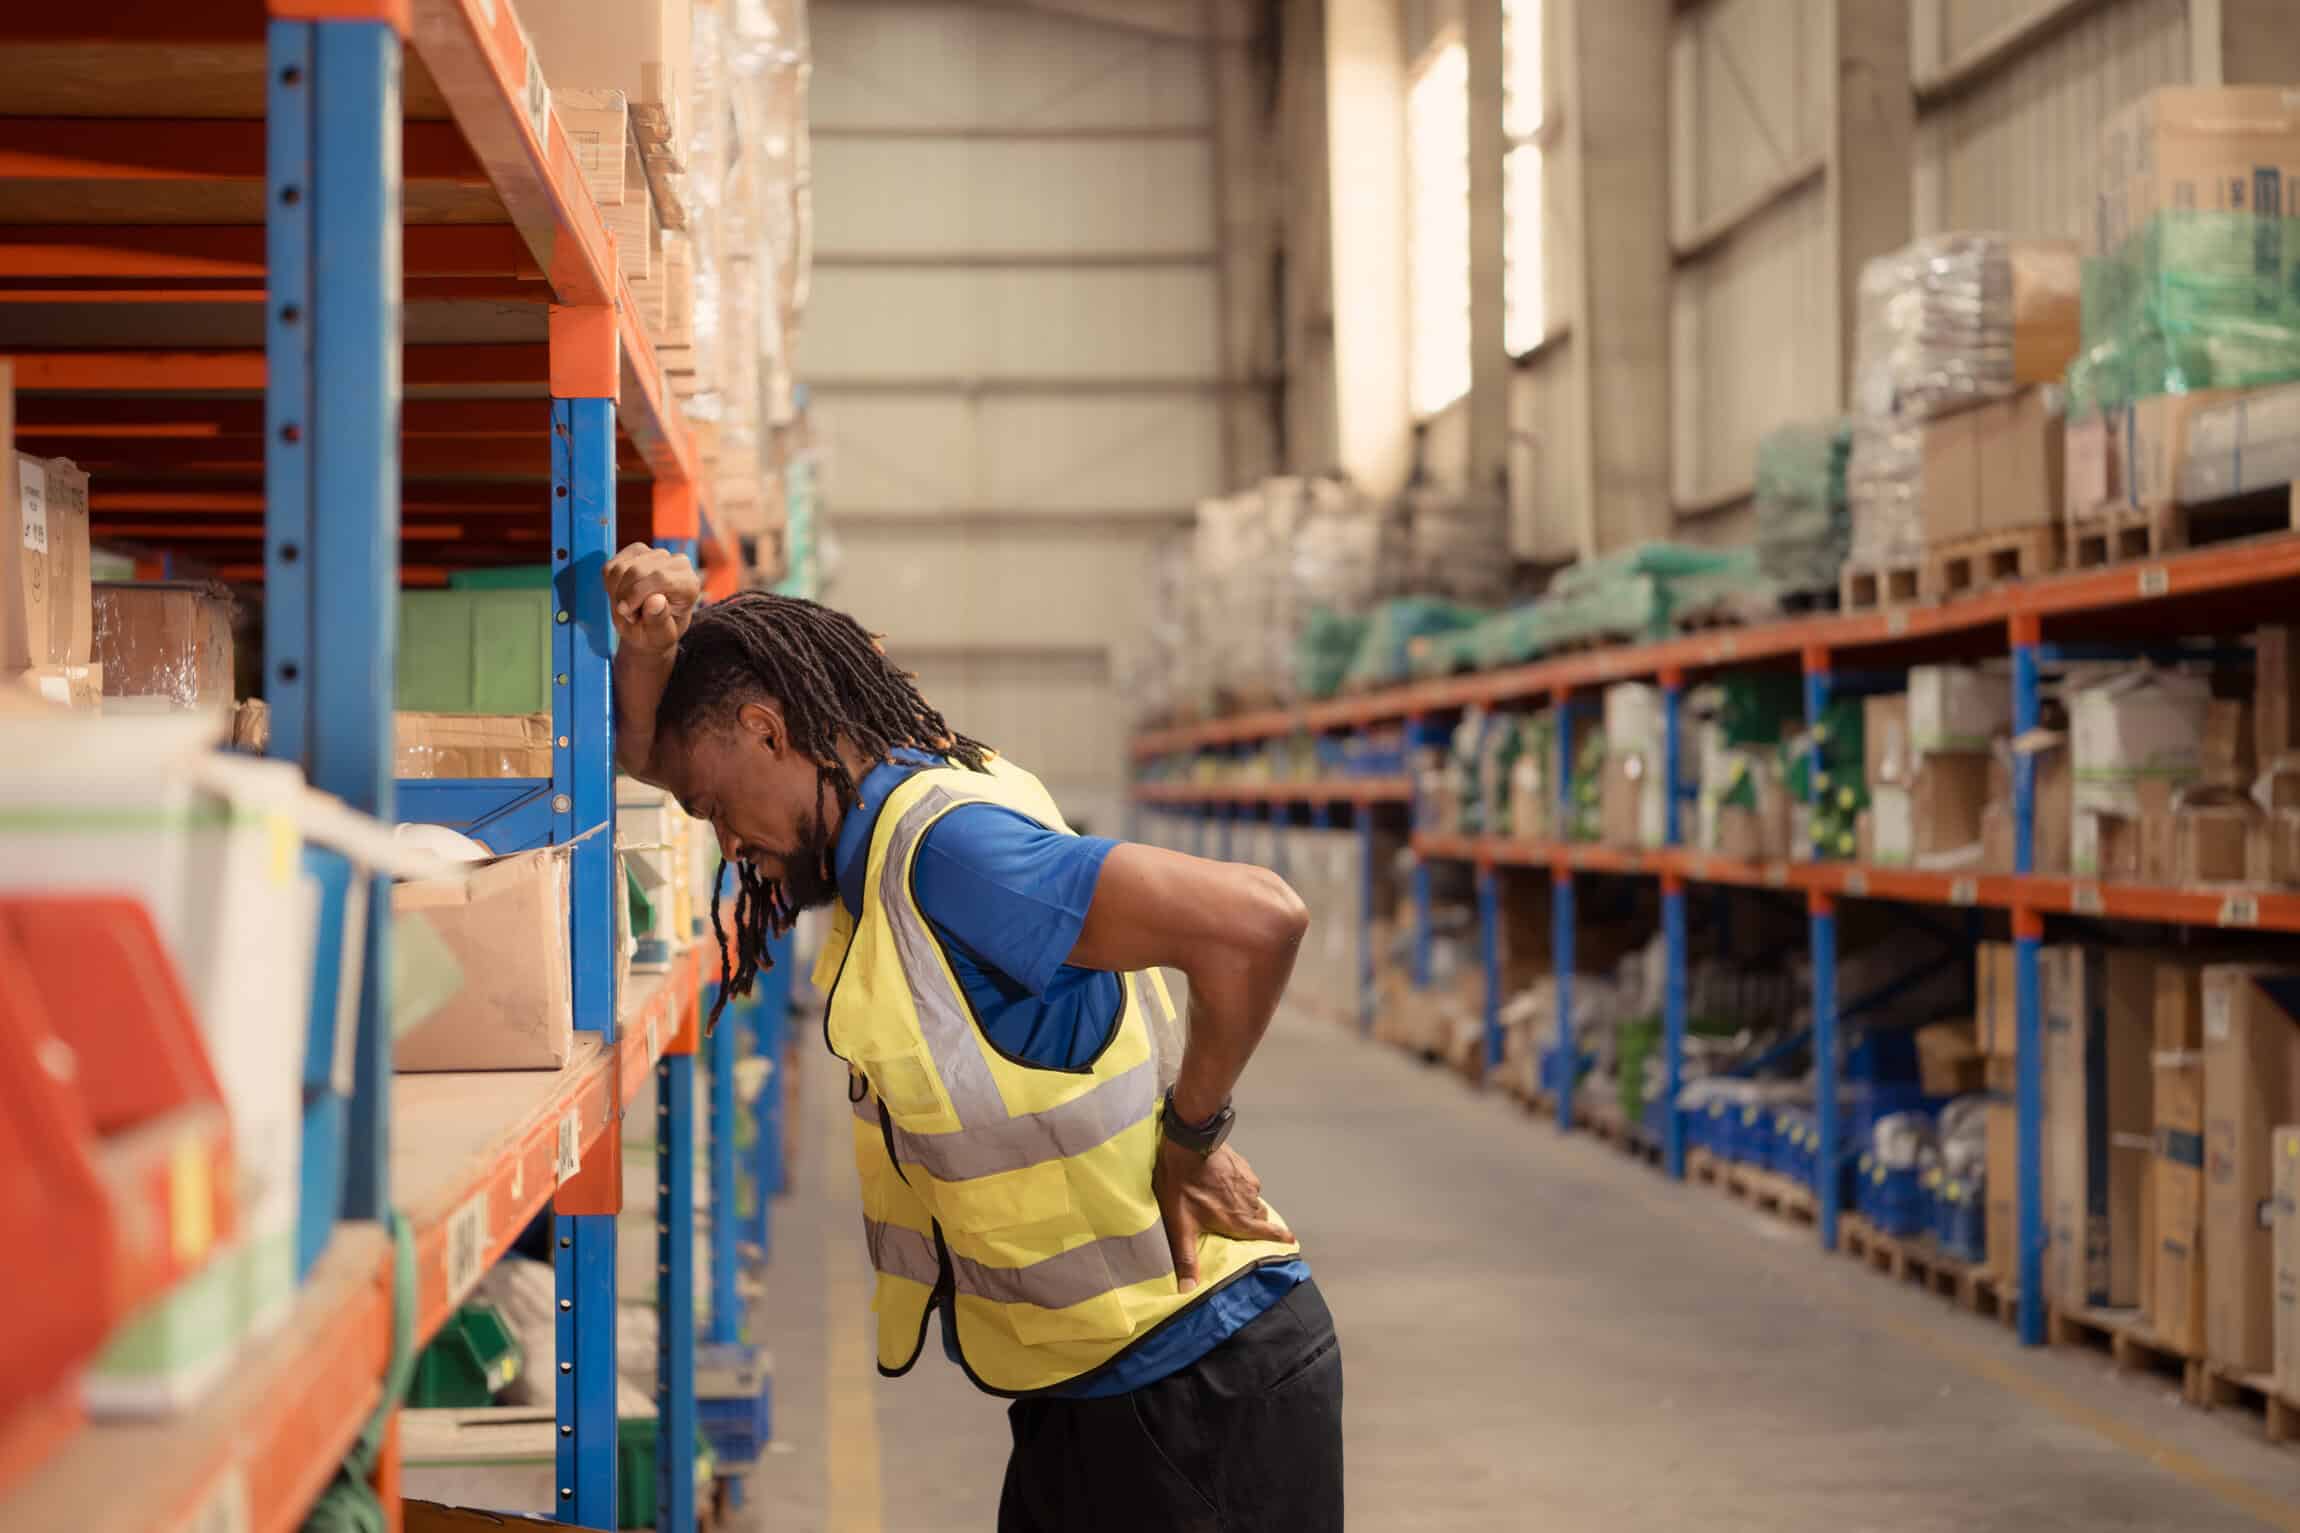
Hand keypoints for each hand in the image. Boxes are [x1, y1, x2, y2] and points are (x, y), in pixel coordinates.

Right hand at [604, 543, 699, 655]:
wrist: (648, 628)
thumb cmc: (657, 634)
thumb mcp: (659, 637)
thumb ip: (659, 621)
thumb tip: (656, 600)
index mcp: (689, 584)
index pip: (660, 577)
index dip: (636, 594)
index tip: (626, 613)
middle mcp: (678, 563)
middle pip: (637, 570)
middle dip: (624, 595)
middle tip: (628, 615)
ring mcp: (657, 554)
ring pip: (621, 568)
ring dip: (616, 592)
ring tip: (628, 607)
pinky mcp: (637, 552)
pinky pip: (611, 566)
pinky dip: (610, 585)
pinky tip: (621, 596)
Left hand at [1153, 1140, 1293, 1292]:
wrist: (1189, 1142)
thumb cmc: (1183, 1184)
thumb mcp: (1180, 1224)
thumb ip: (1186, 1256)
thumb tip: (1188, 1289)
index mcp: (1237, 1220)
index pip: (1266, 1233)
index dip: (1280, 1238)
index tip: (1291, 1241)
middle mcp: (1248, 1202)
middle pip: (1260, 1217)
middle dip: (1255, 1224)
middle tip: (1244, 1226)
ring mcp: (1248, 1181)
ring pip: (1253, 1199)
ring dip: (1246, 1204)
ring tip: (1228, 1204)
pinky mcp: (1243, 1166)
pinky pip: (1247, 1181)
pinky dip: (1240, 1187)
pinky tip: (1224, 1184)